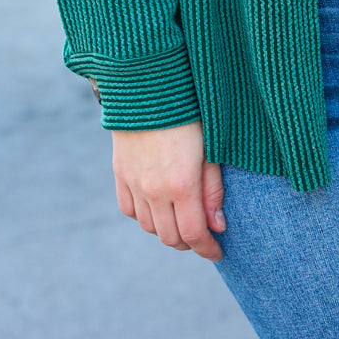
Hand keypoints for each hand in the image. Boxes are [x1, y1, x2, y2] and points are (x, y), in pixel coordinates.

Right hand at [112, 120, 224, 260]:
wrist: (148, 86)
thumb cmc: (189, 114)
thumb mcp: (211, 148)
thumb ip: (213, 190)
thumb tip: (218, 226)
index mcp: (182, 184)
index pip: (194, 234)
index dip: (207, 249)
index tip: (218, 252)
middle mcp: (154, 190)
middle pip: (170, 237)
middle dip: (189, 243)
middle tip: (203, 236)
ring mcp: (134, 183)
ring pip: (149, 227)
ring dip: (167, 231)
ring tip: (182, 221)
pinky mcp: (120, 174)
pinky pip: (129, 210)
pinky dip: (145, 216)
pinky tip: (158, 208)